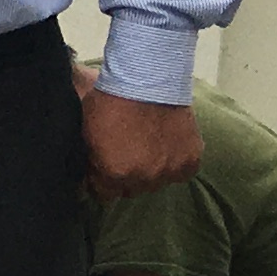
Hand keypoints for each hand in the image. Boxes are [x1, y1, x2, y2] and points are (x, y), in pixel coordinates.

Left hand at [81, 89, 202, 203]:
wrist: (146, 80)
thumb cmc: (109, 102)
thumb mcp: (86, 133)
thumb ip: (89, 161)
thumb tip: (85, 180)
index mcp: (114, 173)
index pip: (105, 195)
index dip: (101, 183)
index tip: (103, 172)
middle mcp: (144, 178)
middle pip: (132, 190)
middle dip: (126, 177)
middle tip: (126, 156)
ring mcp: (170, 170)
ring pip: (157, 182)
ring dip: (152, 171)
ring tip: (148, 149)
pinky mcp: (191, 160)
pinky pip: (181, 172)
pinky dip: (175, 162)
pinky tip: (168, 147)